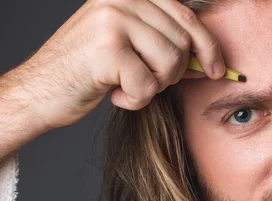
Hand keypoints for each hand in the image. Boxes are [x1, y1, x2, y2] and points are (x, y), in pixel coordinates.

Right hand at [12, 0, 223, 129]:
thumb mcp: (128, 46)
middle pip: (181, 43)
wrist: (40, 90)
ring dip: (153, 87)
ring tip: (126, 85)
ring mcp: (112, 20)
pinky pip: (148, 85)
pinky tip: (115, 95)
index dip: (209, 46)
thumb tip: (210, 60)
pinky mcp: (107, 48)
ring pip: (169, 62)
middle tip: (144, 81)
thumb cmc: (88, 71)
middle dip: (171, 73)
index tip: (218, 70)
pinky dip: (136, 100)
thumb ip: (164, 43)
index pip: (185, 15)